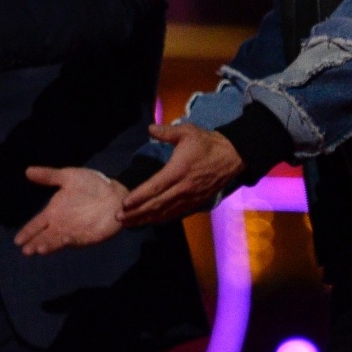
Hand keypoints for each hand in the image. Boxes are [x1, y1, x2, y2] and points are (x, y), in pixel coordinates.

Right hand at [13, 167, 126, 255]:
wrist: (115, 192)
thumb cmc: (92, 185)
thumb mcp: (68, 177)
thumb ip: (49, 176)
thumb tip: (27, 170)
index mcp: (53, 212)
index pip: (36, 224)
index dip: (27, 232)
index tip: (17, 241)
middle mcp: (61, 225)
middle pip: (44, 236)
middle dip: (35, 243)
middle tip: (26, 250)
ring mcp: (74, 232)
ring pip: (57, 241)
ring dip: (48, 245)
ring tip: (39, 249)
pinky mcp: (88, 236)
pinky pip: (77, 240)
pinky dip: (69, 241)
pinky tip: (63, 240)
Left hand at [117, 123, 244, 226]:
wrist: (233, 156)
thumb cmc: (207, 143)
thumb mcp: (187, 132)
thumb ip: (167, 132)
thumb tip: (150, 128)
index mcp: (178, 170)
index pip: (156, 186)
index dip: (139, 196)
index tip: (124, 203)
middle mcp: (183, 188)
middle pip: (157, 204)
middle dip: (137, 212)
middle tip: (119, 218)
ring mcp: (190, 198)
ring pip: (165, 212)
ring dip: (146, 218)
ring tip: (129, 223)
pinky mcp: (196, 202)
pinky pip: (176, 213)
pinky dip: (161, 219)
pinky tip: (149, 221)